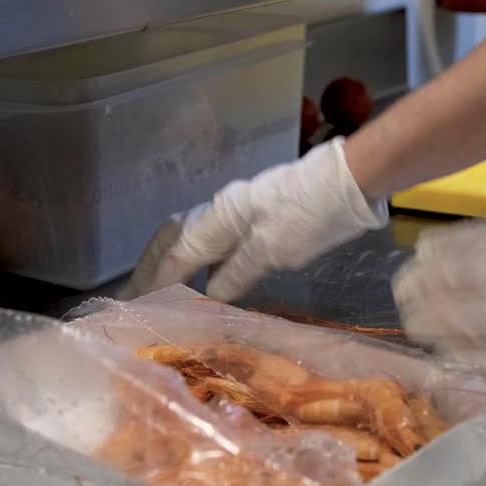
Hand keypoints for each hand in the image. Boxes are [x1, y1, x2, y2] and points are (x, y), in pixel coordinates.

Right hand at [121, 137, 387, 300]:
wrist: (351, 180)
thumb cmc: (313, 214)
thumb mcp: (274, 249)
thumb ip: (239, 271)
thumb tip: (209, 294)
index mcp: (220, 217)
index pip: (177, 255)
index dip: (155, 282)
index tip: (136, 304)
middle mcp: (222, 210)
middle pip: (175, 240)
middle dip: (152, 268)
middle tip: (134, 295)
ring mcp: (240, 210)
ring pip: (193, 238)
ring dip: (173, 263)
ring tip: (160, 290)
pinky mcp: (258, 215)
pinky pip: (215, 240)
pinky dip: (201, 260)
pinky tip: (206, 279)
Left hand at [392, 207, 485, 391]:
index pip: (461, 245)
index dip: (434, 256)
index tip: (420, 259)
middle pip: (448, 285)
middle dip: (420, 290)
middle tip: (406, 295)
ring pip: (458, 324)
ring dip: (431, 324)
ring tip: (415, 325)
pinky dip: (463, 358)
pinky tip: (447, 358)